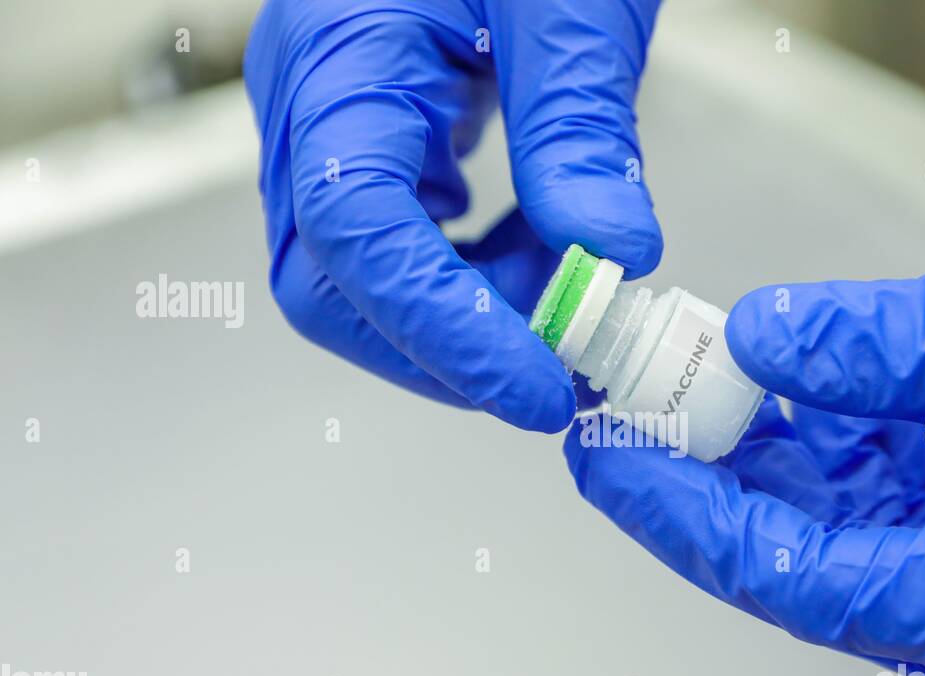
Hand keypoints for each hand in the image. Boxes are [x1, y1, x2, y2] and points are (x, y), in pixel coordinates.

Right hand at [244, 0, 662, 430]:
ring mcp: (336, 123)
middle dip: (443, 350)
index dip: (444, 330)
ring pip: (363, 278)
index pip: (357, 232)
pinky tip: (544, 260)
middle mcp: (314, 101)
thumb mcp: (571, 1)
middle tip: (555, 378)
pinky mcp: (377, 137)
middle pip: (332, 284)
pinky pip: (404, 240)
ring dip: (468, 320)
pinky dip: (475, 277)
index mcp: (341, 56)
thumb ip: (580, 129)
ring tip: (570, 305)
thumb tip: (610, 257)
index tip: (537, 388)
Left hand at [564, 252, 924, 675]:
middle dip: (735, 482)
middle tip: (651, 405)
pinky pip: (922, 536)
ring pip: (868, 552)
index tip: (613, 462)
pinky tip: (835, 402)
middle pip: (826, 571)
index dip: (695, 519)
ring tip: (732, 381)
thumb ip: (909, 347)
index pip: (812, 584)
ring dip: (799, 466)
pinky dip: (869, 468)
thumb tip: (773, 340)